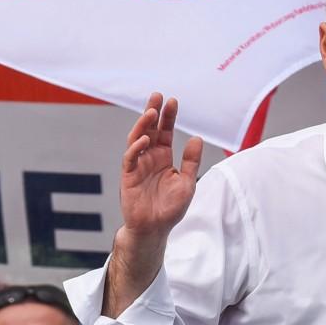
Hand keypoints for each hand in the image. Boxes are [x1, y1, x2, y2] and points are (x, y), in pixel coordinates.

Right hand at [119, 94, 202, 241]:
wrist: (155, 229)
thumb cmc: (170, 208)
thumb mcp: (187, 182)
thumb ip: (191, 161)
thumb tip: (196, 138)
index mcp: (163, 157)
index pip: (165, 131)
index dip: (168, 116)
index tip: (173, 101)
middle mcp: (149, 158)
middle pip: (150, 129)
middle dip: (152, 112)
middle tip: (157, 95)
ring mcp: (138, 165)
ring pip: (137, 139)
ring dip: (143, 125)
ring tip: (151, 112)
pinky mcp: (128, 176)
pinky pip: (130, 158)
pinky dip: (136, 148)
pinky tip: (145, 139)